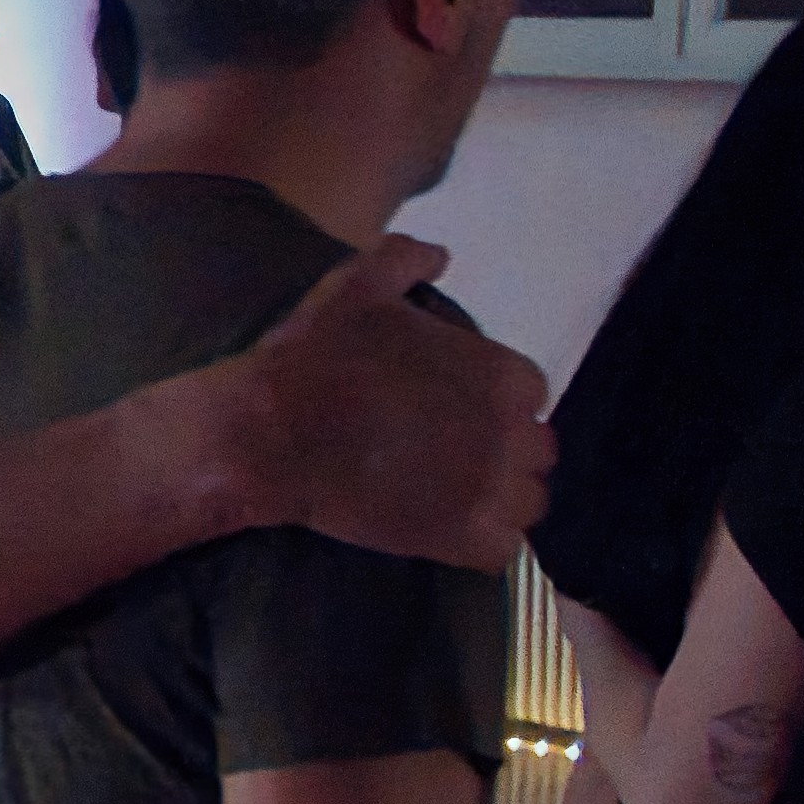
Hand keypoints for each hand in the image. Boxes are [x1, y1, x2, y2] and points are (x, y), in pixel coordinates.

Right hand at [245, 239, 550, 569]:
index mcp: (499, 374)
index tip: (457, 408)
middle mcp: (508, 433)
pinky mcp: (459, 537)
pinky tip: (450, 530)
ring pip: (529, 502)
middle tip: (451, 454)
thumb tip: (442, 255)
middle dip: (503, 450)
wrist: (266, 433)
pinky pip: (503, 549)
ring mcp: (487, 489)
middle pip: (537, 450)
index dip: (495, 402)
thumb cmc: (312, 357)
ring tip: (456, 497)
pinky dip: (485, 542)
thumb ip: (407, 260)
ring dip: (502, 498)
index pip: (530, 394)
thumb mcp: (356, 285)